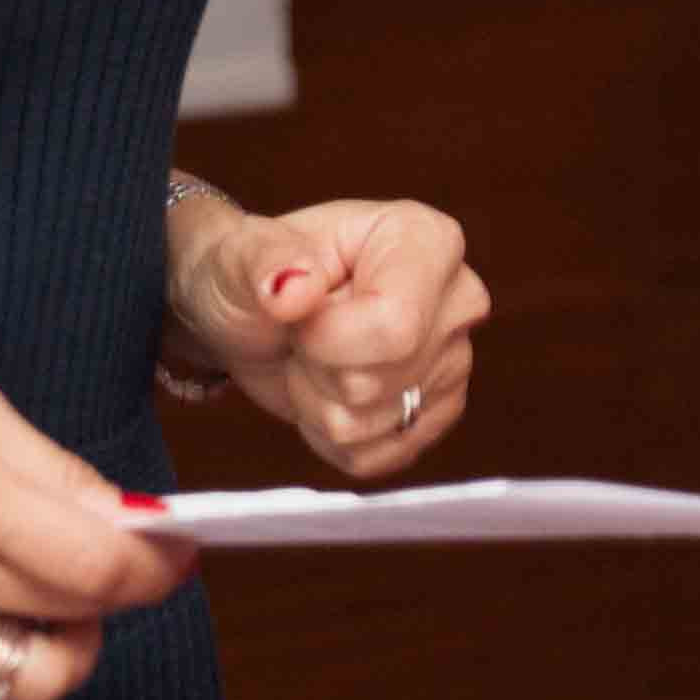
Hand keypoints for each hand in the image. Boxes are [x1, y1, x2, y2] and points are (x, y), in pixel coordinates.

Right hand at [0, 378, 194, 699]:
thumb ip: (55, 470)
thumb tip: (135, 520)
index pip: (96, 562)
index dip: (158, 562)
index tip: (176, 547)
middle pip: (81, 616)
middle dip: (124, 590)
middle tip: (117, 557)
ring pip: (45, 681)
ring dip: (72, 644)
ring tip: (53, 598)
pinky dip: (17, 673)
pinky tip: (0, 621)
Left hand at [170, 191, 488, 481]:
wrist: (256, 313)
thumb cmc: (257, 271)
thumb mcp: (243, 254)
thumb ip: (265, 262)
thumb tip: (289, 289)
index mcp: (427, 241)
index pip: (394, 325)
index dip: (326, 338)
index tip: (299, 309)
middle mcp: (456, 301)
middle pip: (375, 382)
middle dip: (315, 367)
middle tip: (304, 330)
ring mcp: (453, 363)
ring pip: (367, 426)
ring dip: (316, 402)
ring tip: (314, 355)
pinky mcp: (436, 416)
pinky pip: (370, 458)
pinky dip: (328, 435)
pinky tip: (326, 388)